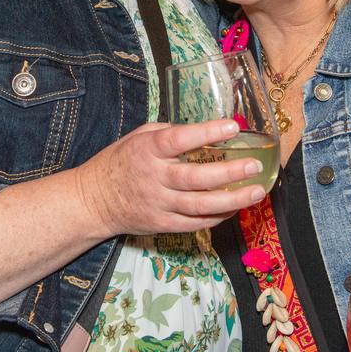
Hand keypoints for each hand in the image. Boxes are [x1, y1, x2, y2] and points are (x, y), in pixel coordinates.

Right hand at [74, 120, 264, 236]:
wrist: (94, 200)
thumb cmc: (120, 162)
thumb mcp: (138, 136)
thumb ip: (168, 132)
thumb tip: (203, 130)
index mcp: (148, 150)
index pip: (179, 139)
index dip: (206, 132)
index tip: (232, 127)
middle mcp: (154, 177)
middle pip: (195, 178)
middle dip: (229, 173)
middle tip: (254, 166)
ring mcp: (158, 204)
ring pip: (200, 206)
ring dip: (232, 200)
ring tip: (256, 192)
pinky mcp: (162, 224)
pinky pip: (195, 224)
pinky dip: (218, 217)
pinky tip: (235, 208)